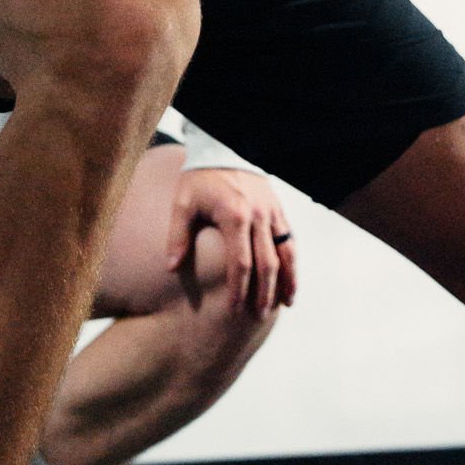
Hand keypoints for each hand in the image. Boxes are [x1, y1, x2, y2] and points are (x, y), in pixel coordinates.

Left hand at [165, 167, 296, 319]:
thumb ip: (177, 236)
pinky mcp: (277, 208)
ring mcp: (271, 211)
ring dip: (287, 280)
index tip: (234, 311)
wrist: (223, 147)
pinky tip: (290, 278)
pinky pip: (290, 238)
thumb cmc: (200, 178)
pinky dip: (292, 260)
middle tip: (258, 317)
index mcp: (234, 216)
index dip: (239, 290)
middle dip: (264, 293)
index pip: (241, 263)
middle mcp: (258, 215)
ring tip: (285, 304)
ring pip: (286, 251)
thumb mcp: (183, 203)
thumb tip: (171, 268)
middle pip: (267, 262)